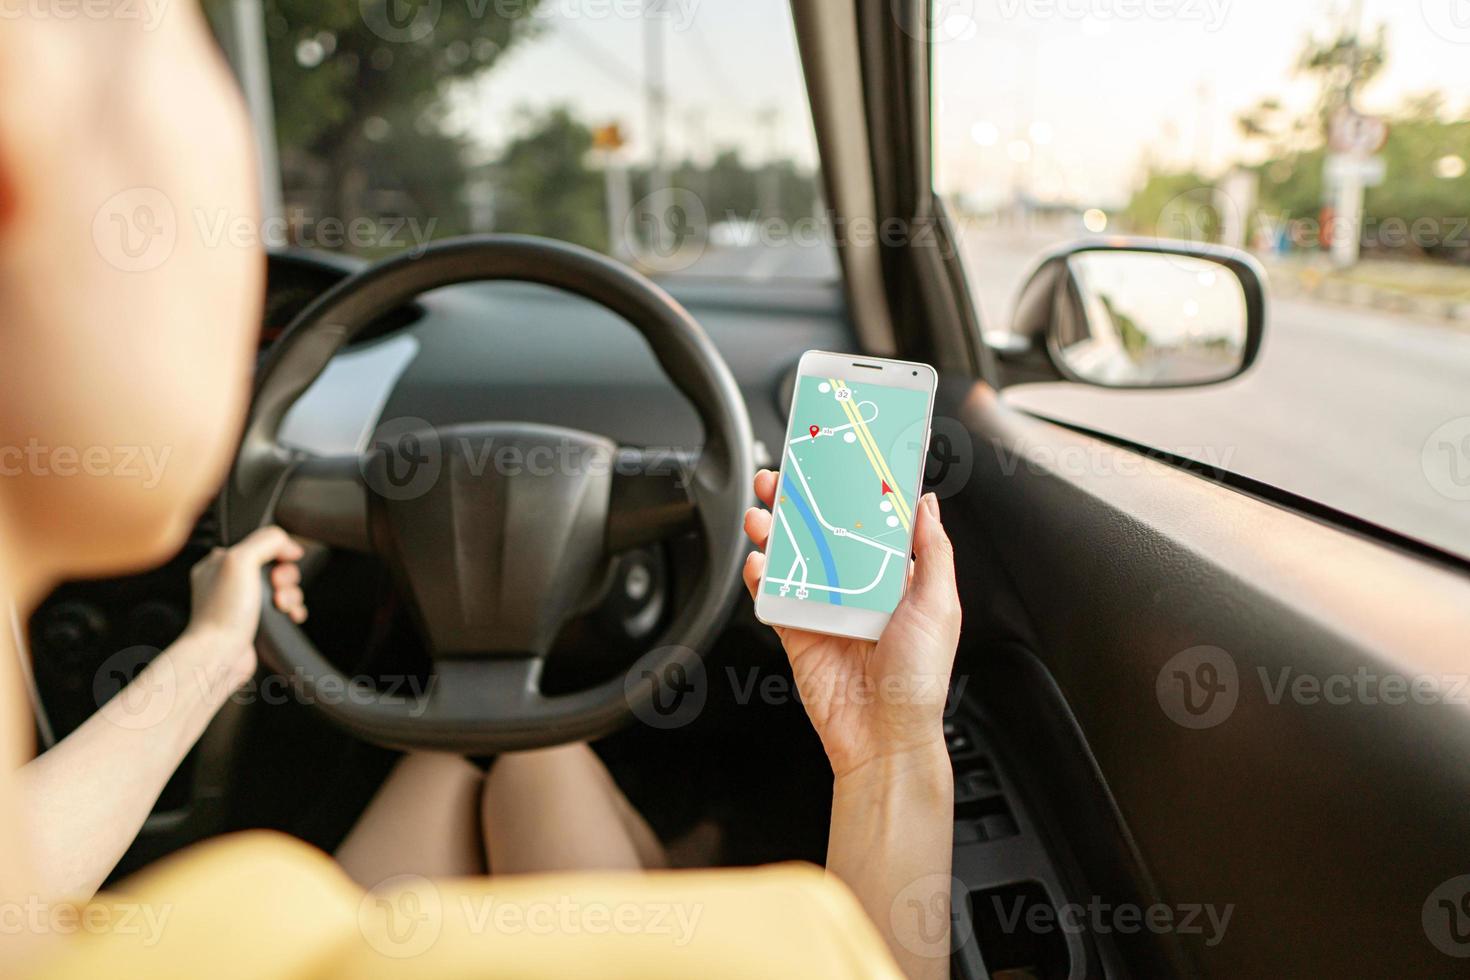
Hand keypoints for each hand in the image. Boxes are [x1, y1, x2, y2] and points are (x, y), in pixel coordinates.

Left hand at [184, 526, 305, 684]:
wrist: (221, 654)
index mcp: (220, 562)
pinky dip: (293, 610)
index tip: (284, 560)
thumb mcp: (241, 560)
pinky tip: (290, 615)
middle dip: (286, 576)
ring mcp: (244, 603)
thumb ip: (267, 540)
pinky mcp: (256, 622)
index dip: (278, 551)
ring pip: (283, 588)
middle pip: (275, 566)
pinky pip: (285, 608)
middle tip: (277, 586)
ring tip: (282, 605)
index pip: (259, 543)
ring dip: (291, 594)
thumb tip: (290, 545)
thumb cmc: (222, 612)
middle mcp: (231, 581)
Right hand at [742, 469, 961, 779]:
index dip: (850, 490)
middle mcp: (858, 588)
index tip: (834, 461)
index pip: (868, 521)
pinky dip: (761, 575)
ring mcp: (824, 608)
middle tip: (781, 478)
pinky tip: (758, 560)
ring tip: (761, 513)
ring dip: (773, 530)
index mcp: (895, 578)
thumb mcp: (940, 605)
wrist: (885, 737)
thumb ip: (933, 550)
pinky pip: (774, 596)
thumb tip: (927, 503)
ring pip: (792, 557)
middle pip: (821, 532)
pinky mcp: (797, 632)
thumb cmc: (920, 680)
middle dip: (799, 502)